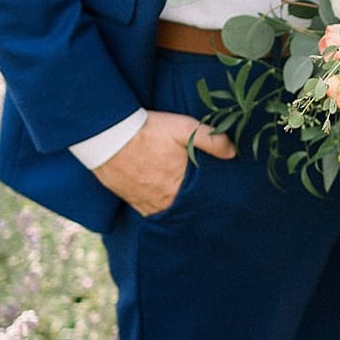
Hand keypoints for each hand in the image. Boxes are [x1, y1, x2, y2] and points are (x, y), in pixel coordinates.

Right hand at [93, 110, 235, 215]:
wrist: (107, 136)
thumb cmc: (148, 130)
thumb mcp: (183, 127)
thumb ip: (210, 139)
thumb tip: (233, 152)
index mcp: (180, 183)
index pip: (202, 197)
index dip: (209, 195)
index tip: (218, 195)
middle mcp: (165, 198)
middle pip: (185, 207)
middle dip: (194, 203)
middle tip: (202, 199)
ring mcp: (146, 202)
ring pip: (168, 210)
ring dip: (175, 206)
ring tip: (182, 199)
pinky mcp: (130, 200)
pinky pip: (149, 212)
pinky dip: (157, 208)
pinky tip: (162, 201)